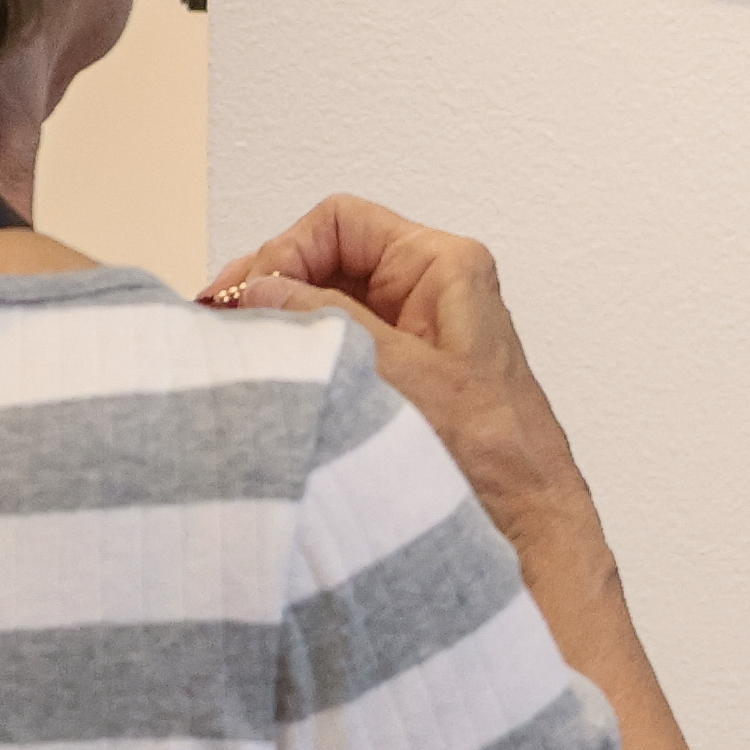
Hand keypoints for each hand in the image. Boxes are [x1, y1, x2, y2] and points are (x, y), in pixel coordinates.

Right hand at [204, 195, 592, 544]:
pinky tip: (270, 376)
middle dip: (271, 283)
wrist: (526, 525)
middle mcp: (425, 290)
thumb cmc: (493, 454)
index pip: (340, 223)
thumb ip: (328, 321)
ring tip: (239, 347)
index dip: (286, 251)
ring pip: (323, 302)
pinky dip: (298, 354)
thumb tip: (259, 288)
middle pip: (324, 258)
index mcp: (442, 267)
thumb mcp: (401, 373)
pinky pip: (334, 345)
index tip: (251, 295)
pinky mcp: (396, 375)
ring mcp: (409, 332)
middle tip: (224, 318)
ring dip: (279, 320)